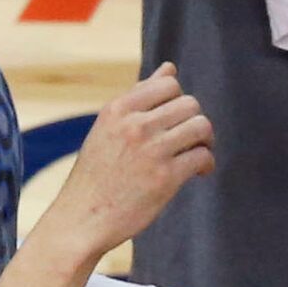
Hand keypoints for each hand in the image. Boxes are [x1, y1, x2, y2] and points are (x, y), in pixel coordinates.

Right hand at [52, 64, 213, 254]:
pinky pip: (203, 156)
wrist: (81, 219)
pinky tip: (198, 173)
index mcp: (118, 109)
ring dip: (205, 141)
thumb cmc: (97, 175)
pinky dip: (206, 163)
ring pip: (201, 126)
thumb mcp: (109, 128)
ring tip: (196, 154)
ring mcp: (151, 150)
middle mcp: (134, 125)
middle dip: (195, 121)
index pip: (169, 84)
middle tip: (189, 141)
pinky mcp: (166, 177)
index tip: (173, 122)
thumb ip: (140, 98)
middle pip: (190, 104)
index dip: (177, 102)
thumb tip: (170, 67)